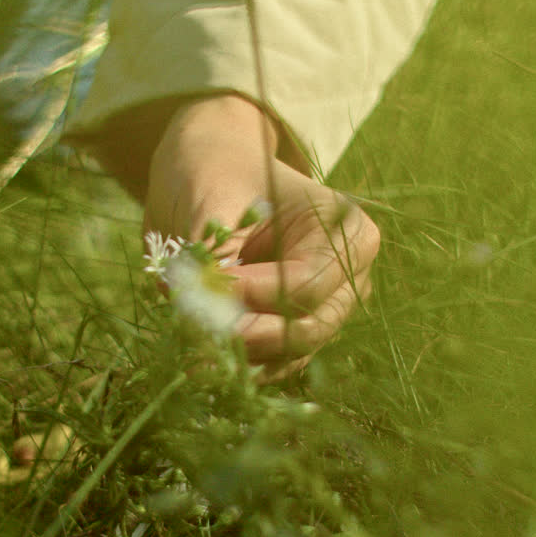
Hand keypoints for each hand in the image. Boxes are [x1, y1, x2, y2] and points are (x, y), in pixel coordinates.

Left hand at [97, 94, 378, 382]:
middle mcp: (347, 276)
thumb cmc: (217, 170)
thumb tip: (199, 311)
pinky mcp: (294, 330)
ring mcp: (325, 307)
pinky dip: (239, 366)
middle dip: (248, 335)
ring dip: (239, 355)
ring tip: (188, 346)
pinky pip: (275, 363)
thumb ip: (212, 255)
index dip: (254, 295)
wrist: (208, 170)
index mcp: (345, 230)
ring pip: (291, 352)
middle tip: (192, 331)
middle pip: (309, 327)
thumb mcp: (212, 199)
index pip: (306, 282)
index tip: (200, 288)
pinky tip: (200, 362)